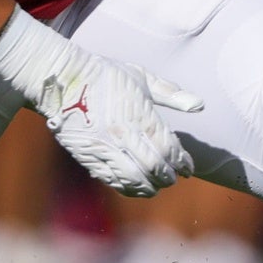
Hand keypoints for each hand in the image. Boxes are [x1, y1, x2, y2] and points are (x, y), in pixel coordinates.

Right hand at [38, 52, 200, 196]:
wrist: (62, 79)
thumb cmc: (105, 74)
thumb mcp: (140, 77)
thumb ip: (170, 93)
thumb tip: (199, 105)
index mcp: (140, 114)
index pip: (169, 148)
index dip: (182, 162)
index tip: (187, 168)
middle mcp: (124, 134)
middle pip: (154, 167)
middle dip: (168, 177)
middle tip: (173, 179)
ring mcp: (105, 147)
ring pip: (134, 178)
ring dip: (149, 187)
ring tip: (156, 188)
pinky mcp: (88, 155)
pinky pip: (111, 179)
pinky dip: (127, 188)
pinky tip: (134, 187)